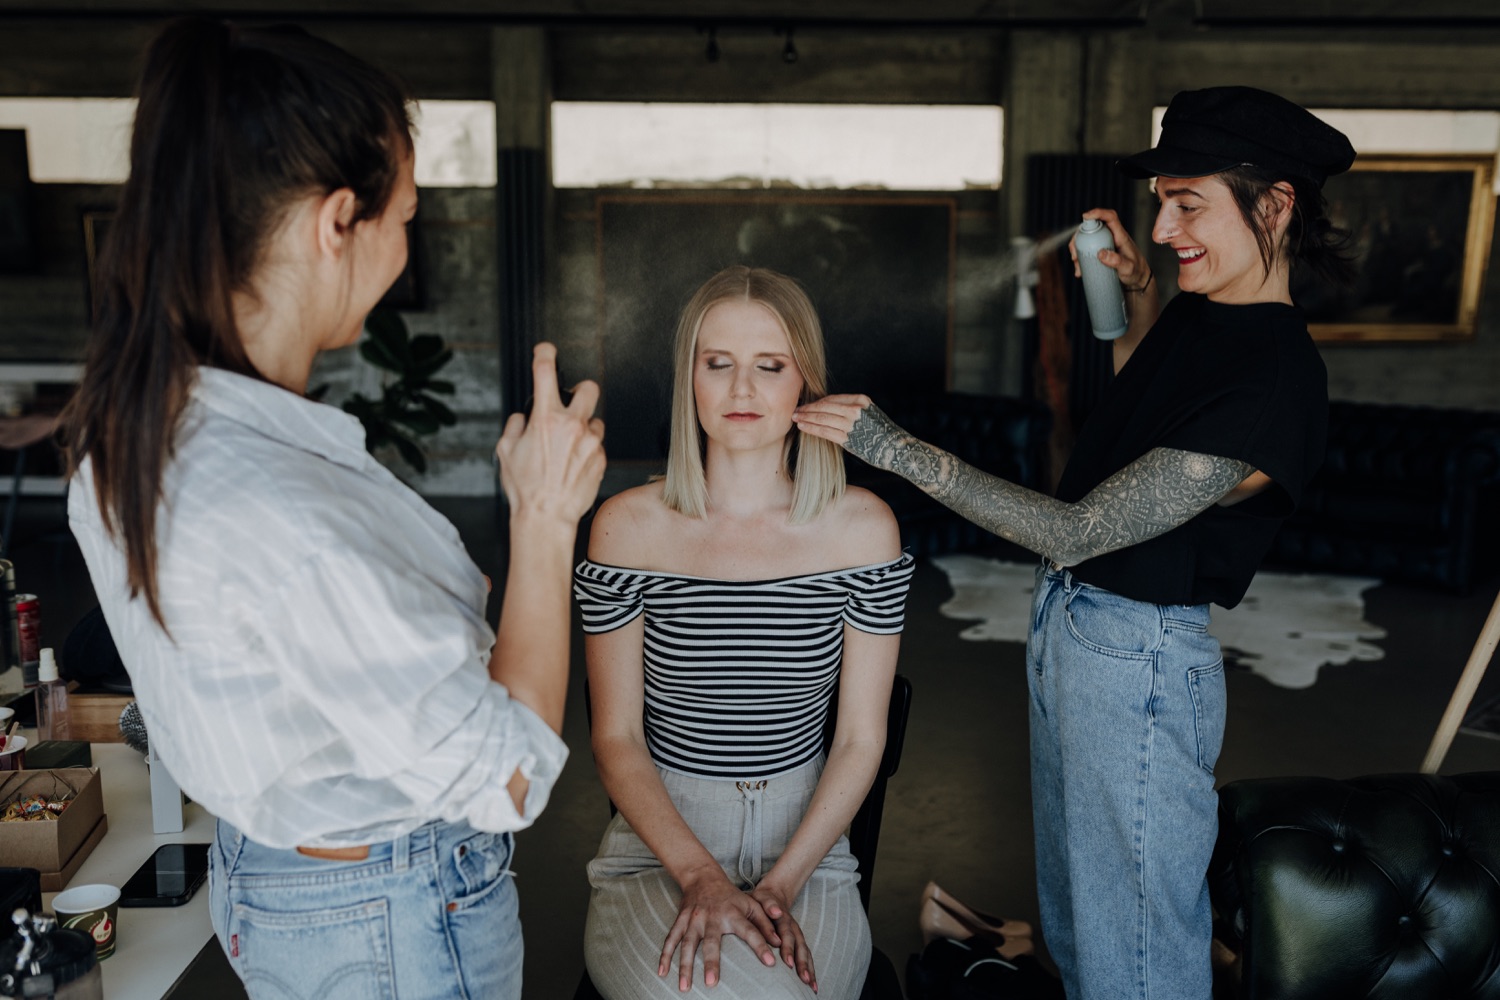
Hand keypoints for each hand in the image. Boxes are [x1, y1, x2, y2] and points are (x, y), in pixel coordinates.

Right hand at [495, 342, 604, 523]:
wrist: (547, 517)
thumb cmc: (525, 488)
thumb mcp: (505, 451)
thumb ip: (515, 426)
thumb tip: (523, 418)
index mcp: (546, 419)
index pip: (546, 371)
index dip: (545, 354)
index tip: (546, 350)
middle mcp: (573, 426)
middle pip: (589, 388)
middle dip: (580, 391)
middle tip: (571, 401)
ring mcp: (591, 442)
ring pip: (595, 421)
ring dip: (583, 428)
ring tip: (568, 447)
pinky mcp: (602, 459)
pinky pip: (597, 445)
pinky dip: (587, 450)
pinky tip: (573, 465)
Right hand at [660, 872, 778, 990]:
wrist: (703, 877)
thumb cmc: (732, 896)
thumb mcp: (751, 904)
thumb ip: (766, 923)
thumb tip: (779, 943)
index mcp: (734, 913)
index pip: (750, 931)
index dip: (761, 946)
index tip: (771, 963)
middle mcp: (712, 917)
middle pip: (712, 941)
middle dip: (711, 962)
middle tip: (712, 983)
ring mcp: (694, 920)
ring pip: (687, 944)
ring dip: (684, 966)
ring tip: (685, 988)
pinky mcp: (681, 921)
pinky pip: (670, 939)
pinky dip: (665, 955)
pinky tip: (661, 973)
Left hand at [750, 883, 816, 992]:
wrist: (774, 895)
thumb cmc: (763, 900)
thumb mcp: (762, 898)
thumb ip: (769, 905)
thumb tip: (777, 912)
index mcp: (784, 918)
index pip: (787, 934)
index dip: (788, 948)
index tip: (789, 963)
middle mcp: (793, 928)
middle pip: (800, 946)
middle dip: (802, 963)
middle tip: (804, 979)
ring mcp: (797, 935)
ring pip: (805, 952)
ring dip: (809, 969)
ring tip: (811, 985)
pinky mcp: (798, 942)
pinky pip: (806, 956)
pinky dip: (810, 970)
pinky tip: (812, 985)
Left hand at [795, 396, 911, 476]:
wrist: (897, 448)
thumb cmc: (882, 433)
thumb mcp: (868, 413)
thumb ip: (851, 410)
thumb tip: (830, 411)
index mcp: (860, 399)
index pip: (832, 399)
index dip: (817, 402)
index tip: (807, 405)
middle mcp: (855, 409)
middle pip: (825, 406)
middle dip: (808, 409)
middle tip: (796, 411)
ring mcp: (851, 424)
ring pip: (822, 418)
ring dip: (807, 418)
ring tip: (796, 419)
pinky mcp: (848, 438)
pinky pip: (825, 431)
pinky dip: (812, 428)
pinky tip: (803, 427)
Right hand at [1068, 207, 1152, 292]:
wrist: (1137, 279)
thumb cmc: (1136, 272)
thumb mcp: (1128, 268)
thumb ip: (1117, 261)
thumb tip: (1100, 254)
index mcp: (1120, 236)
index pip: (1110, 217)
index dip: (1098, 213)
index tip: (1085, 216)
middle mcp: (1111, 237)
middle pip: (1092, 228)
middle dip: (1079, 237)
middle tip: (1074, 253)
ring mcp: (1105, 244)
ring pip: (1087, 239)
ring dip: (1077, 249)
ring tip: (1076, 263)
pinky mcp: (1101, 252)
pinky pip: (1087, 251)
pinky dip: (1080, 258)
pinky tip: (1079, 271)